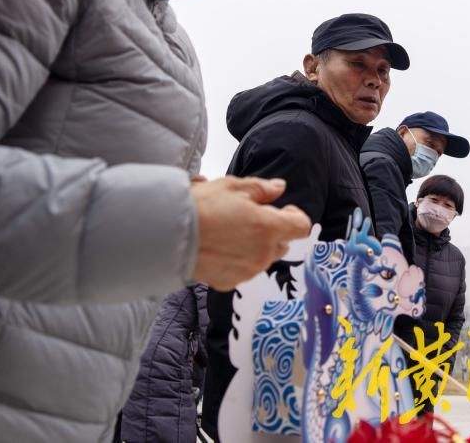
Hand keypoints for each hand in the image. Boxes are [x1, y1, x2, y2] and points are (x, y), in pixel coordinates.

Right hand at [191, 176, 310, 290]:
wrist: (167, 236)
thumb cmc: (202, 207)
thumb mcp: (233, 187)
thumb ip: (262, 189)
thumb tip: (280, 188)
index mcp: (270, 228)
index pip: (302, 226)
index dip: (294, 215)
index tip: (280, 209)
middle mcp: (263, 253)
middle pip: (282, 243)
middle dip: (272, 231)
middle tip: (249, 218)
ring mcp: (248, 271)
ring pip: (263, 258)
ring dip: (255, 246)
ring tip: (229, 232)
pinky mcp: (230, 282)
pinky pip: (243, 270)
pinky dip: (237, 260)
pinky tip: (218, 248)